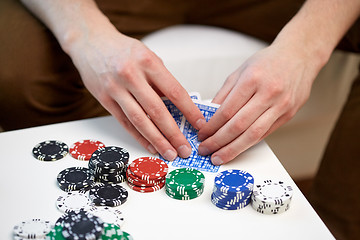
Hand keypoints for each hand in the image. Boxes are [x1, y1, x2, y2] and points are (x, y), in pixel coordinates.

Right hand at [68, 25, 204, 160]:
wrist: (90, 42)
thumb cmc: (123, 50)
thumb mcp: (147, 57)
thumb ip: (161, 80)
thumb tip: (176, 107)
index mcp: (148, 62)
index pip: (174, 91)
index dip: (189, 111)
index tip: (199, 124)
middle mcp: (131, 75)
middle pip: (157, 110)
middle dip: (173, 133)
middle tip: (185, 149)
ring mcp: (116, 89)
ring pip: (140, 120)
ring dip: (157, 140)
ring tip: (169, 153)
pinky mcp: (104, 99)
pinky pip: (125, 122)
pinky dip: (139, 137)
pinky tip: (150, 146)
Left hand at [197, 43, 321, 164]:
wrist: (299, 56)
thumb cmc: (268, 62)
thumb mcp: (240, 71)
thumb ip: (224, 94)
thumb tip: (209, 116)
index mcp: (252, 79)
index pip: (227, 111)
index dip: (212, 127)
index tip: (202, 134)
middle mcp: (268, 93)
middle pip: (239, 126)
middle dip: (219, 142)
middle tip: (206, 150)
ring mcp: (281, 106)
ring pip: (253, 135)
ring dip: (233, 149)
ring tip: (219, 157)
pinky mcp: (288, 115)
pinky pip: (265, 133)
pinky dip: (249, 143)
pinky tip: (237, 148)